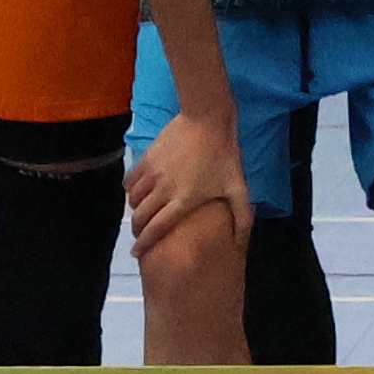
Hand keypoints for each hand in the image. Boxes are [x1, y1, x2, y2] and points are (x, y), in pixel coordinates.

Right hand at [125, 105, 250, 254]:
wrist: (206, 118)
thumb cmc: (223, 154)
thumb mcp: (237, 186)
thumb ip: (241, 215)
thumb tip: (243, 241)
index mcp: (183, 200)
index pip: (157, 229)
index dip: (144, 244)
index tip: (137, 254)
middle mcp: (162, 189)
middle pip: (140, 217)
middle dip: (137, 230)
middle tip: (140, 235)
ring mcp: (152, 173)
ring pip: (133, 200)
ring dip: (135, 210)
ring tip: (141, 215)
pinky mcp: (146, 159)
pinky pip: (130, 181)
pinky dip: (130, 191)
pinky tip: (137, 192)